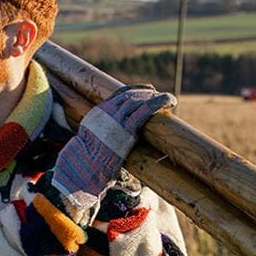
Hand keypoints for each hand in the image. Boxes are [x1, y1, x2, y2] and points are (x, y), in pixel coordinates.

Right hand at [52, 86, 173, 210]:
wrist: (85, 165)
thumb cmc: (89, 162)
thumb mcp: (91, 144)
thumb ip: (102, 139)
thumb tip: (112, 145)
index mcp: (98, 112)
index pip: (118, 94)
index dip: (134, 90)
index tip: (146, 90)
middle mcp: (107, 111)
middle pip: (130, 95)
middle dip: (145, 93)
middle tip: (158, 95)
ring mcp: (117, 118)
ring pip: (139, 100)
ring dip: (155, 97)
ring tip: (167, 99)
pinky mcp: (128, 127)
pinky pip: (146, 109)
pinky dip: (160, 102)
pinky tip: (170, 101)